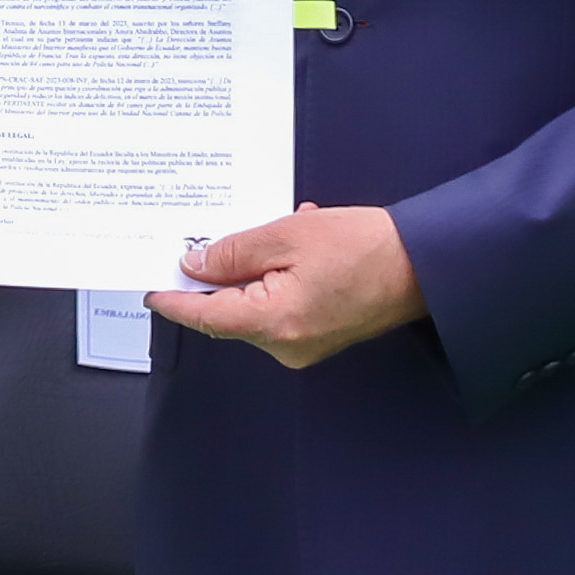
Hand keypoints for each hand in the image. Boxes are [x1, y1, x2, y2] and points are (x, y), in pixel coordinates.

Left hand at [146, 204, 428, 370]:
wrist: (425, 265)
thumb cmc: (365, 247)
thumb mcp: (288, 234)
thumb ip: (234, 252)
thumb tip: (196, 265)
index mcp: (273, 322)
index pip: (204, 316)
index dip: (173, 299)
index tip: (149, 286)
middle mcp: (285, 345)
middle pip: (228, 311)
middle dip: (220, 272)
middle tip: (213, 235)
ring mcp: (303, 345)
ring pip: (254, 305)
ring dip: (254, 268)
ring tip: (280, 229)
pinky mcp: (318, 336)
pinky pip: (279, 306)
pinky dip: (277, 277)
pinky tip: (296, 245)